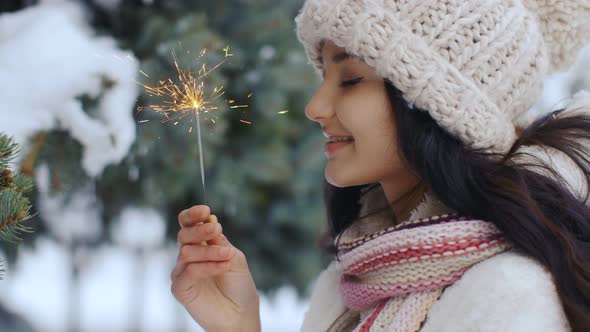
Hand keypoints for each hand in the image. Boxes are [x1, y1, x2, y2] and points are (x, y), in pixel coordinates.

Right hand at [171, 205, 260, 331]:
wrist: (240, 313)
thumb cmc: (238, 284)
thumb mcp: (233, 256)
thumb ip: (219, 241)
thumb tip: (210, 219)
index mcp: (200, 245)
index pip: (187, 224)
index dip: (192, 215)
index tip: (205, 210)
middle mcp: (188, 256)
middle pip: (184, 235)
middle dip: (201, 229)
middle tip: (217, 229)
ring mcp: (182, 272)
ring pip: (187, 252)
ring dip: (210, 251)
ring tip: (227, 256)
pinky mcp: (180, 288)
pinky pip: (189, 271)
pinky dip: (207, 266)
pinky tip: (223, 267)